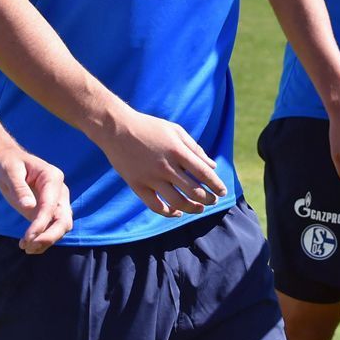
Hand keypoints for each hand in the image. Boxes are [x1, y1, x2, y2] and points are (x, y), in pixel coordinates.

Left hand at [0, 147, 72, 253]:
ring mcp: (56, 202)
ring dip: (46, 241)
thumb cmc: (8, 163)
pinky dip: (42, 240)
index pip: (51, 205)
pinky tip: (27, 246)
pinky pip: (51, 228)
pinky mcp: (49, 211)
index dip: (41, 223)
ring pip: (61, 227)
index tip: (27, 237)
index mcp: (52, 177)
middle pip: (64, 219)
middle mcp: (59, 191)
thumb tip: (29, 207)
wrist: (6, 161)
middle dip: (49, 236)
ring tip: (25, 248)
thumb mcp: (9, 171)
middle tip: (28, 247)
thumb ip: (20, 188)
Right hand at [94, 109, 227, 216]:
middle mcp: (166, 167)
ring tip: (199, 209)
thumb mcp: (175, 131)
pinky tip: (176, 212)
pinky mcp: (137, 185)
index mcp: (177, 151)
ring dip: (192, 208)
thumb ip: (195, 149)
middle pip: (194, 191)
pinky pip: (155, 206)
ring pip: (177, 202)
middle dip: (208, 199)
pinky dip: (168, 212)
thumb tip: (213, 167)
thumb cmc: (149, 127)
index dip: (216, 185)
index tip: (222, 192)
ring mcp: (151, 178)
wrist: (116, 128)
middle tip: (213, 201)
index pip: (204, 174)